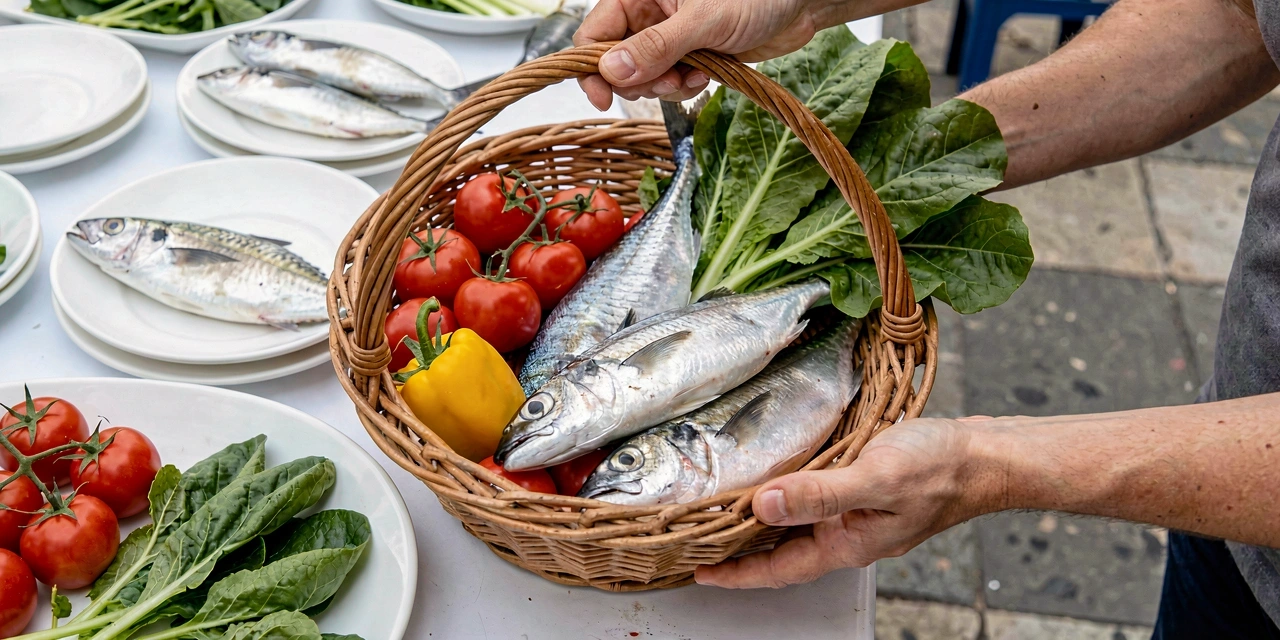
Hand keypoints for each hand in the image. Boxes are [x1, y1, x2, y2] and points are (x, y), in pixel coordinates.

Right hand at [573, 0, 825, 109]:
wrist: (800, 7)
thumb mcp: (704, 21)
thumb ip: (656, 46)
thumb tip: (611, 70)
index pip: (594, 32)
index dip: (592, 66)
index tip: (602, 96)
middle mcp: (649, 13)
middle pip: (614, 61)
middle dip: (638, 80)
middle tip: (668, 82)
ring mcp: (667, 36)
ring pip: (641, 76)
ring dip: (664, 86)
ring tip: (693, 76)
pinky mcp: (687, 55)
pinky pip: (668, 82)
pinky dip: (682, 87)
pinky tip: (705, 76)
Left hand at [694, 418, 1001, 588]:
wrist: (986, 457)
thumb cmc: (940, 469)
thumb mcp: (875, 478)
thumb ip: (819, 494)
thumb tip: (764, 504)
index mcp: (847, 544)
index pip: (778, 568)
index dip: (737, 573)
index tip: (700, 571)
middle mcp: (848, 535)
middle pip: (783, 550)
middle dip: (741, 549)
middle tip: (700, 539)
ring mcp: (858, 516)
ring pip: (798, 526)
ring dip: (762, 522)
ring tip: (725, 510)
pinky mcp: (866, 492)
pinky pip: (816, 501)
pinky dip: (790, 495)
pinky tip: (778, 477)